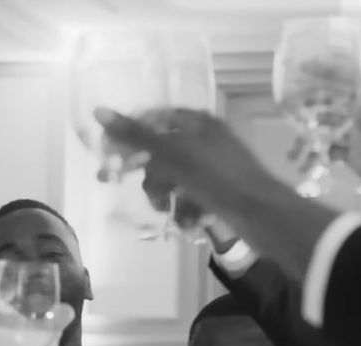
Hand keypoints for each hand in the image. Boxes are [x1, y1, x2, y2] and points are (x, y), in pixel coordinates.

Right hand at [97, 108, 290, 225]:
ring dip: (164, 194)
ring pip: (171, 177)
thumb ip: (136, 135)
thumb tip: (98, 111)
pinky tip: (188, 219)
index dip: (129, 135)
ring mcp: (212, 168)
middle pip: (159, 151)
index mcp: (196, 122)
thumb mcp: (173, 154)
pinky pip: (189, 196)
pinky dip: (184, 208)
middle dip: (146, 172)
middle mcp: (204, 140)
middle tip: (118, 183)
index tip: (110, 155)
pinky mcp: (218, 193)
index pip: (152, 119)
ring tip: (168, 209)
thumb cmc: (217, 177)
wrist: (263, 214)